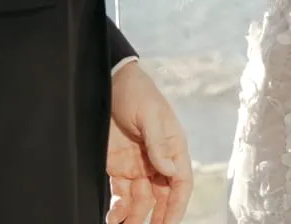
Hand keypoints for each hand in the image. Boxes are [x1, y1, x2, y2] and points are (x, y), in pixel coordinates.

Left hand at [107, 61, 191, 223]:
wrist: (109, 81)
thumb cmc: (138, 93)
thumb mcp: (151, 114)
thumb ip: (159, 142)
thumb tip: (168, 169)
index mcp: (172, 148)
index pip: (181, 183)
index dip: (177, 205)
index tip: (170, 223)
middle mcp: (157, 160)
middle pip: (161, 197)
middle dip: (156, 218)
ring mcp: (137, 165)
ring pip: (140, 200)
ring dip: (134, 217)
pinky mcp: (118, 166)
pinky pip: (120, 193)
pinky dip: (117, 208)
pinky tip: (112, 217)